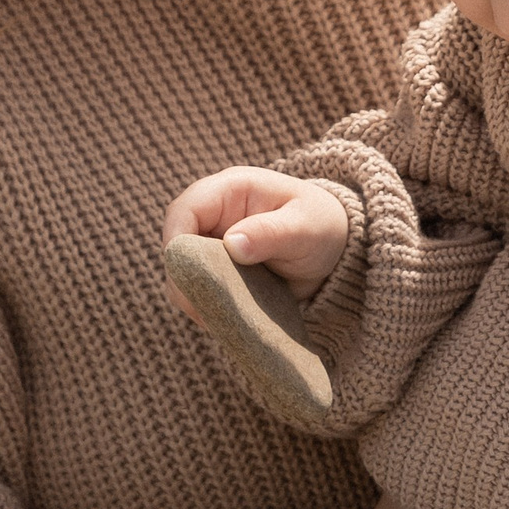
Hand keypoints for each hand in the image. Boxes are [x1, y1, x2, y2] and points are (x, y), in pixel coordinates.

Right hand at [164, 169, 351, 302]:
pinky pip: (196, 287)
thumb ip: (271, 232)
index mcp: (231, 190)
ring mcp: (211, 242)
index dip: (177, 243)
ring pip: (181, 271)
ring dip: (193, 296)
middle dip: (183, 278)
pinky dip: (205, 304)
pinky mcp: (216, 267)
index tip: (188, 277)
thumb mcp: (305, 227)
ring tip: (219, 318)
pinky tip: (224, 318)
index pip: (184, 211)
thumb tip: (232, 244)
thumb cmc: (322, 225)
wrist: (333, 246)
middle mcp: (213, 214)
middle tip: (204, 309)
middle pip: (175, 244)